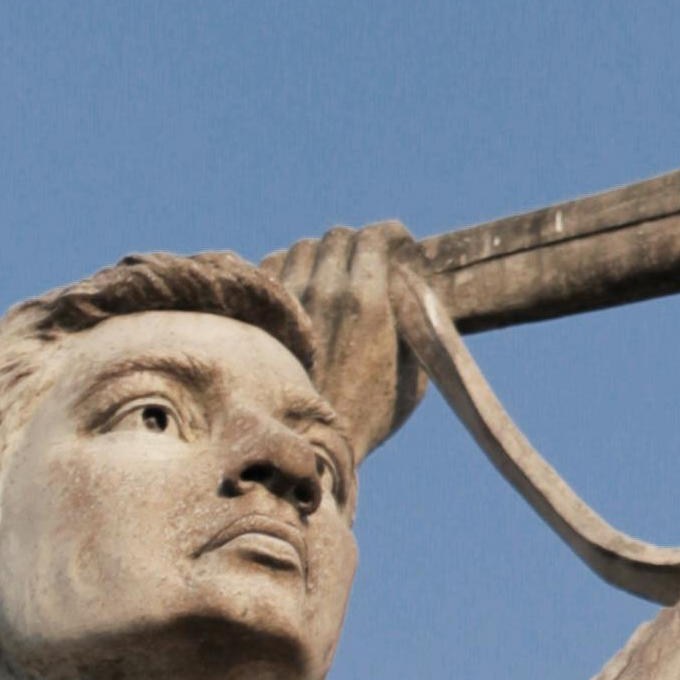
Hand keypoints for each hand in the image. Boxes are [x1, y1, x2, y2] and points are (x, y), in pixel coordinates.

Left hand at [265, 222, 428, 469]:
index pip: (376, 236)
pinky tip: (303, 289)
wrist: (310, 444)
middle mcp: (325, 291)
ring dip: (323, 256)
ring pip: (304, 248)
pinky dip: (291, 270)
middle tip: (367, 262)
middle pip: (339, 237)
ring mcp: (289, 300)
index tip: (399, 245)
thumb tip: (415, 289)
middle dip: (358, 244)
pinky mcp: (263, 314)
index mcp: (367, 301)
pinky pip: (274, 267)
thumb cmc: (370, 416)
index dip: (392, 235)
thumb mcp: (414, 374)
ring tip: (333, 277)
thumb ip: (416, 324)